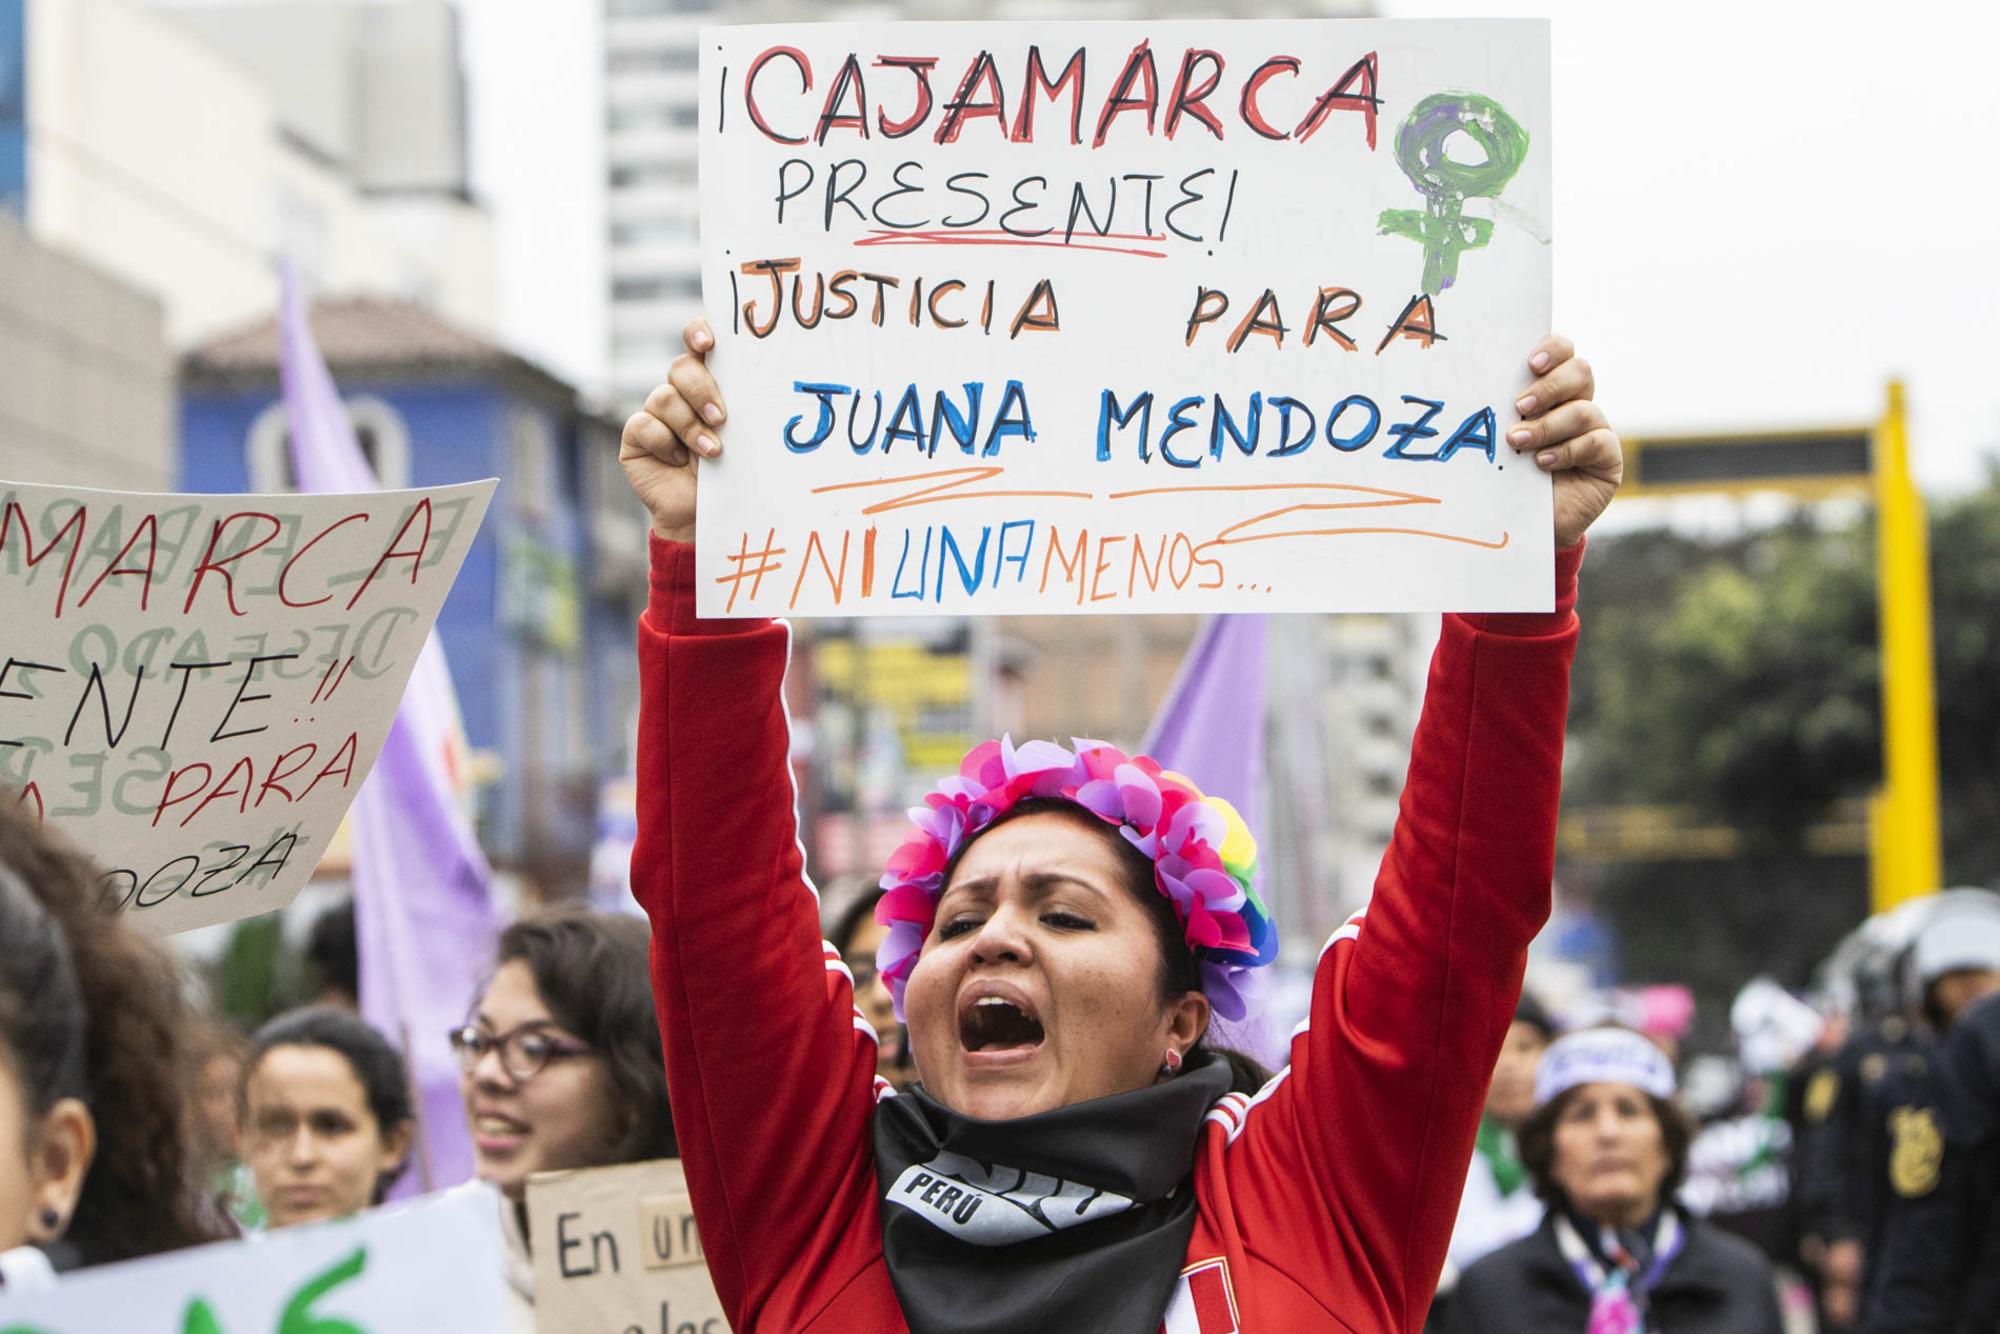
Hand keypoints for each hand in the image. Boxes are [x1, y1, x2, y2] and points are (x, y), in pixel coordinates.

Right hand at [620, 318, 726, 543]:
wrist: (706, 518)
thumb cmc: (733, 474)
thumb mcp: (744, 438)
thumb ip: (744, 409)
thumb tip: (765, 385)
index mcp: (710, 383)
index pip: (699, 342)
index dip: (698, 332)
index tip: (708, 341)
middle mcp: (680, 392)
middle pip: (681, 367)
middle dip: (702, 390)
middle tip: (721, 418)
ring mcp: (656, 413)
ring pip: (665, 397)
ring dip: (690, 425)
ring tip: (712, 452)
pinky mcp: (636, 436)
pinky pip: (644, 424)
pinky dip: (664, 443)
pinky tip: (677, 462)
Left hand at [1507, 335, 1621, 548]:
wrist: (1521, 522)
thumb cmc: (1504, 473)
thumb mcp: (1497, 438)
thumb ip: (1498, 411)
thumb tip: (1476, 385)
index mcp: (1550, 388)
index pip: (1562, 351)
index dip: (1553, 349)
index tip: (1530, 364)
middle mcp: (1576, 402)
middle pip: (1580, 372)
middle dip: (1550, 386)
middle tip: (1521, 405)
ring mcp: (1595, 429)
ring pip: (1584, 410)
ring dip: (1549, 425)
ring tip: (1518, 441)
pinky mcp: (1607, 458)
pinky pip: (1596, 442)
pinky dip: (1567, 450)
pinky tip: (1543, 462)